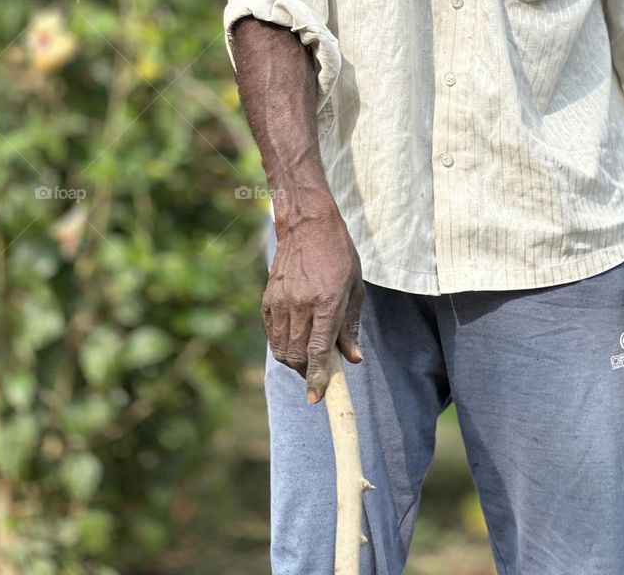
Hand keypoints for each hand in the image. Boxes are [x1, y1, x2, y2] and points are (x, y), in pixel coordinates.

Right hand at [261, 199, 364, 402]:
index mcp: (327, 302)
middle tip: (318, 374)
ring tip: (307, 359)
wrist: (308, 224)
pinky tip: (293, 341)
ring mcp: (281, 301)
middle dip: (307, 372)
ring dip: (294, 361)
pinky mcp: (269, 298)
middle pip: (297, 355)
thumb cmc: (339, 254)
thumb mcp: (355, 287)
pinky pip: (272, 333)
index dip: (317, 378)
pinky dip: (281, 345)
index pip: (318, 351)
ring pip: (282, 348)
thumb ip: (351, 325)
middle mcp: (301, 304)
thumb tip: (353, 359)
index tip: (316, 398)